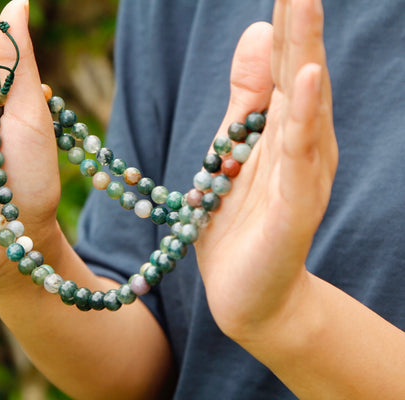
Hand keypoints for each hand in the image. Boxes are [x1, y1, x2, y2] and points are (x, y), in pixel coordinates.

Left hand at [195, 0, 336, 339]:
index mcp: (282, 127)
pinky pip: (300, 157)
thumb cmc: (241, 222)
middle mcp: (301, 143)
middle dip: (298, 20)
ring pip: (304, 104)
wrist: (249, 292)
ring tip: (304, 1)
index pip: (283, 62)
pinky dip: (306, 118)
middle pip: (298, 72)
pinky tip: (308, 81)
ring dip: (305, 52)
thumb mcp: (233, 149)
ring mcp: (302, 174)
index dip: (284, 17)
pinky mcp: (296, 207)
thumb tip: (259, 31)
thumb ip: (248, 97)